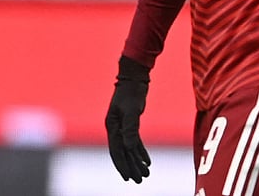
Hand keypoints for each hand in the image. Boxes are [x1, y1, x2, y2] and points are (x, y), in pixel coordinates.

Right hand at [104, 56, 151, 181]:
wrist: (134, 77)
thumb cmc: (132, 92)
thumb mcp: (132, 110)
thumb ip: (130, 129)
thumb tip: (129, 147)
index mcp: (112, 126)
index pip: (116, 150)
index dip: (122, 165)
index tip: (128, 177)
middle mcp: (115, 128)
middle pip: (123, 152)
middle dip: (131, 167)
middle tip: (139, 180)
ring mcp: (122, 126)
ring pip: (129, 149)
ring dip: (137, 161)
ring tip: (145, 174)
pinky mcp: (131, 123)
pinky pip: (135, 141)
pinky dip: (140, 151)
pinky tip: (147, 161)